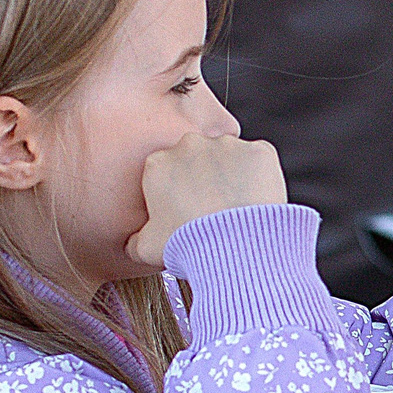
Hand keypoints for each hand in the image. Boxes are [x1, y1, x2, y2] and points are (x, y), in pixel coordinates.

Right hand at [126, 133, 288, 267]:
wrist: (233, 247)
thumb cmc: (187, 246)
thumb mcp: (146, 248)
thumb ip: (134, 240)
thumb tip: (131, 243)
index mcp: (158, 163)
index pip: (167, 169)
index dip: (178, 189)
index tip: (187, 208)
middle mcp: (190, 145)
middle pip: (198, 156)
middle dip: (204, 176)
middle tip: (214, 208)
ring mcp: (226, 145)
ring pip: (229, 155)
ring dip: (233, 174)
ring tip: (237, 206)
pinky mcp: (259, 151)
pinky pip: (260, 158)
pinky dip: (260, 175)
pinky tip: (257, 199)